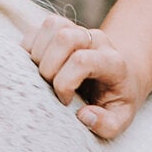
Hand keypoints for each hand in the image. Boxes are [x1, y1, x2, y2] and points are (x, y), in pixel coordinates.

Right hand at [22, 13, 143, 139]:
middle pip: (64, 37)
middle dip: (48, 68)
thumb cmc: (116, 100)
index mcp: (112, 62)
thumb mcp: (121, 119)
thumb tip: (84, 115)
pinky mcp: (62, 29)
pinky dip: (29, 49)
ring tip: (44, 76)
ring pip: (51, 26)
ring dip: (38, 55)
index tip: (66, 101)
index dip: (65, 83)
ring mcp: (79, 30)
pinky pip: (38, 28)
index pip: (81, 61)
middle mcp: (96, 40)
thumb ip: (108, 125)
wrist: (121, 76)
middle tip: (52, 88)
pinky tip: (36, 68)